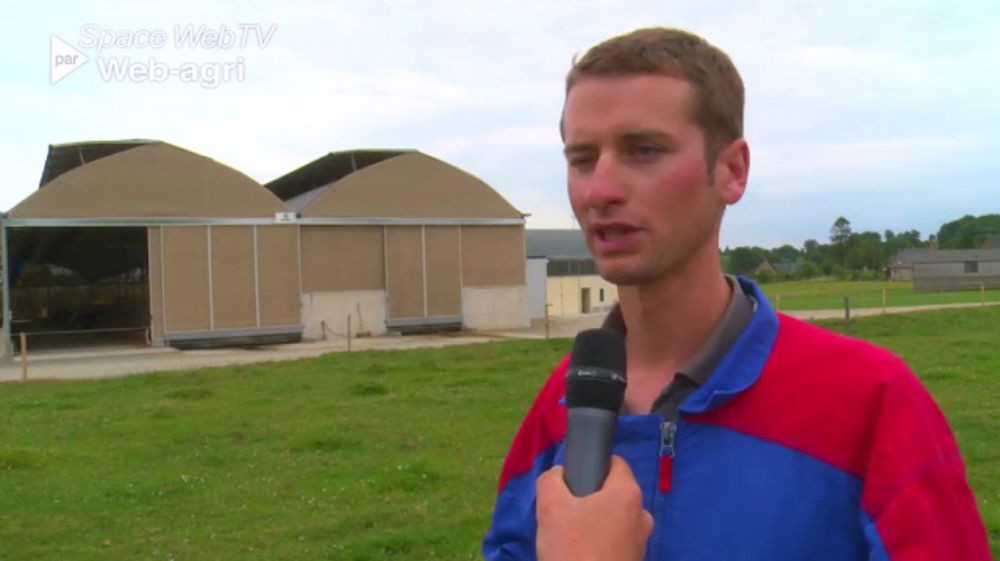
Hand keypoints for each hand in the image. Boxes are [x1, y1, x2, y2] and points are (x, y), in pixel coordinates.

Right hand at [536, 455, 652, 560]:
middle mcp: (641, 515)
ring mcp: (641, 542)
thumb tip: (558, 475)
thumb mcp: (550, 507)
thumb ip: (551, 480)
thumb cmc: (573, 548)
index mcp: (627, 494)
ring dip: (594, 524)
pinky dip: (599, 545)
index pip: (615, 464)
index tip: (573, 480)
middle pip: (613, 494)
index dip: (593, 466)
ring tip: (570, 539)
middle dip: (590, 499)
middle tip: (565, 512)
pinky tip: (580, 555)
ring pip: (613, 521)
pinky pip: (615, 543)